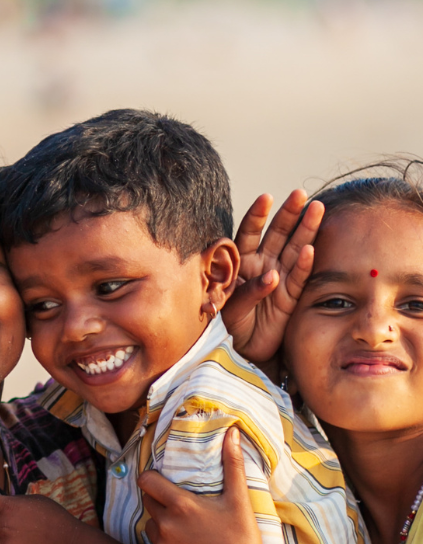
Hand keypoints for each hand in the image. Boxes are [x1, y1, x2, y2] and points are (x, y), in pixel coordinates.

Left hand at [138, 428, 262, 543]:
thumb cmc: (243, 537)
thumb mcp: (239, 499)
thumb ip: (232, 464)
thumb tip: (232, 432)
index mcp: (180, 505)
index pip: (146, 481)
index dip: (151, 478)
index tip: (162, 480)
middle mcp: (165, 524)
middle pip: (148, 502)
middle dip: (159, 500)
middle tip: (181, 505)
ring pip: (151, 526)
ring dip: (162, 524)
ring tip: (187, 529)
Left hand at [221, 190, 321, 362]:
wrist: (239, 350)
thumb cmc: (227, 326)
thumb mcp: (228, 308)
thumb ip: (246, 292)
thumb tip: (271, 277)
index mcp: (240, 262)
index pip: (248, 234)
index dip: (257, 216)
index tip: (266, 198)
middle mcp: (261, 265)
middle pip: (276, 235)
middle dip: (288, 214)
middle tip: (299, 193)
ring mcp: (278, 278)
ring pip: (294, 249)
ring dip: (305, 230)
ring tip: (316, 208)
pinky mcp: (290, 296)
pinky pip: (299, 278)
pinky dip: (305, 264)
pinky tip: (311, 249)